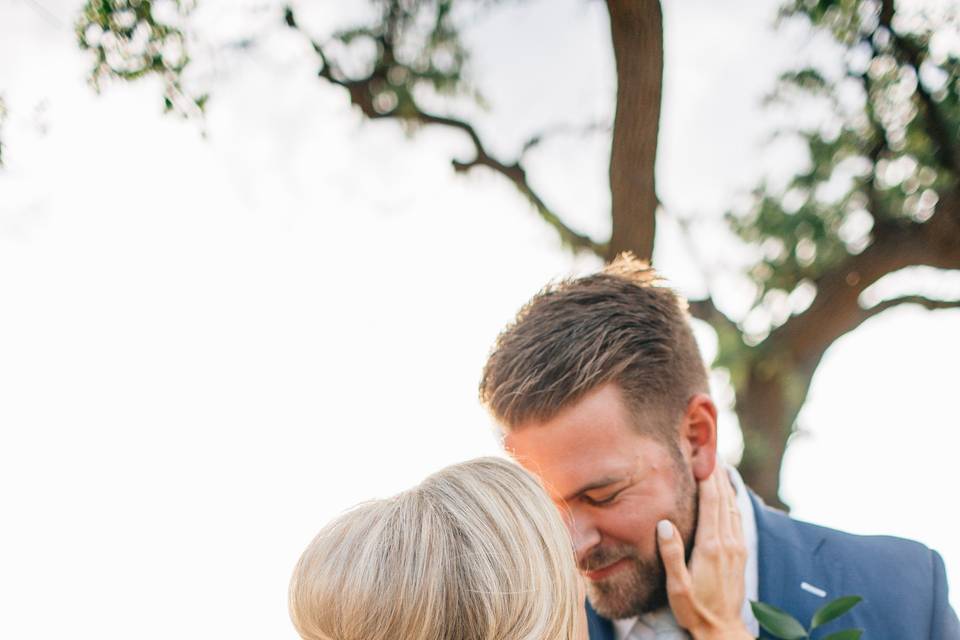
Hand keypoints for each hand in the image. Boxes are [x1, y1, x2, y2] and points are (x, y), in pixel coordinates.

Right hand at [656, 467, 751, 639]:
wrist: (723, 630)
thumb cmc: (695, 609)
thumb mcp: (677, 586)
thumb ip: (672, 554)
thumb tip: (664, 523)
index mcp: (711, 547)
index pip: (711, 502)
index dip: (708, 477)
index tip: (702, 456)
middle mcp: (727, 542)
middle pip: (724, 498)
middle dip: (717, 473)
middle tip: (710, 449)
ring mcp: (737, 547)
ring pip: (732, 506)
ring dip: (725, 483)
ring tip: (717, 463)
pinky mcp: (740, 553)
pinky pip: (737, 518)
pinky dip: (731, 499)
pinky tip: (726, 493)